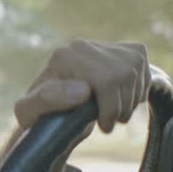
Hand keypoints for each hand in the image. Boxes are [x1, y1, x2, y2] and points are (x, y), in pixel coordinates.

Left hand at [15, 39, 149, 133]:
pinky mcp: (120, 48)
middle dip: (121, 106)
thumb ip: (45, 100)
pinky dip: (140, 88)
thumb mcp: (29, 112)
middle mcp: (82, 45)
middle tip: (110, 123)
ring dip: (131, 101)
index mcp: (63, 56)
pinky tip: (123, 98)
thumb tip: (83, 89)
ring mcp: (103, 44)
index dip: (110, 108)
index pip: (106, 79)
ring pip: (135, 72)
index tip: (104, 126)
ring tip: (114, 114)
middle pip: (124, 75)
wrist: (55, 109)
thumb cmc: (40, 113)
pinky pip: (143, 65)